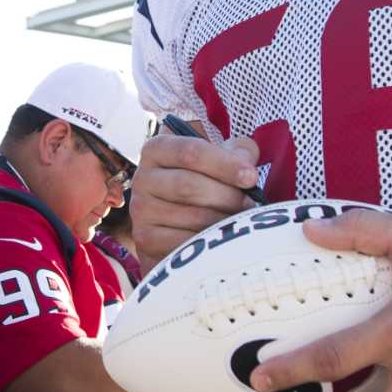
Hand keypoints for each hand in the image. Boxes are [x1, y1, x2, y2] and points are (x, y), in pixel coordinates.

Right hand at [128, 132, 261, 262]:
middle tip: (249, 204)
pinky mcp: (146, 239)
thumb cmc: (202, 183)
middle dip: (227, 196)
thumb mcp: (218, 159)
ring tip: (239, 220)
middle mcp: (143, 178)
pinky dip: (210, 241)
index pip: (190, 152)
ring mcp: (141, 210)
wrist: (176, 222)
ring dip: (224, 220)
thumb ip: (237, 153)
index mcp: (157, 149)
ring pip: (193, 216)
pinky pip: (186, 242)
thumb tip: (247, 166)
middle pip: (189, 186)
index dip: (225, 164)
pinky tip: (222, 238)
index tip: (251, 177)